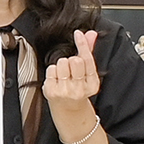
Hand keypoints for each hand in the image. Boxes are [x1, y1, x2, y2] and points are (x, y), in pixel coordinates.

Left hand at [44, 29, 103, 143]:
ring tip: (64, 75)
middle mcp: (80, 88)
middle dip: (71, 60)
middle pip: (74, 60)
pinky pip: (51, 69)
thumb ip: (88, 52)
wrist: (68, 109)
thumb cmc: (78, 88)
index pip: (87, 60)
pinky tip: (57, 80)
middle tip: (71, 69)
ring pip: (61, 63)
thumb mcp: (87, 73)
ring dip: (61, 66)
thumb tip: (90, 34)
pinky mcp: (52, 92)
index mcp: (92, 84)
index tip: (78, 34)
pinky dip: (53, 72)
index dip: (82, 45)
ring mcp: (65, 91)